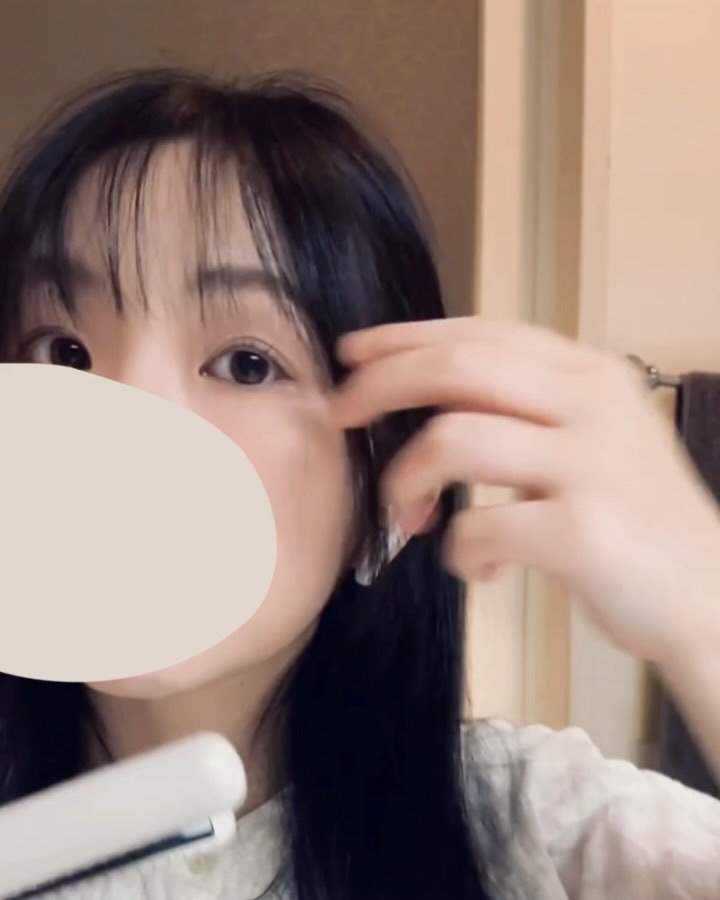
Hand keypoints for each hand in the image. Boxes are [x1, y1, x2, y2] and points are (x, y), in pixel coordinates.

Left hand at [332, 318, 719, 666]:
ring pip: (453, 440)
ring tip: (410, 520)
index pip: (481, 333)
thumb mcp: (593, 441)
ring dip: (407, 481)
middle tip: (340, 414)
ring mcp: (589, 463)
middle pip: (457, 368)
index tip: (352, 351)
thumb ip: (527, 411)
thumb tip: (430, 409)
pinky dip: (460, 554)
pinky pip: (479, 528)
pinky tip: (480, 571)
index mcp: (589, 374)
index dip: (407, 338)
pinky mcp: (582, 529)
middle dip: (382, 384)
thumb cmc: (637, 521)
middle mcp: (591, 403)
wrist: (713, 596)